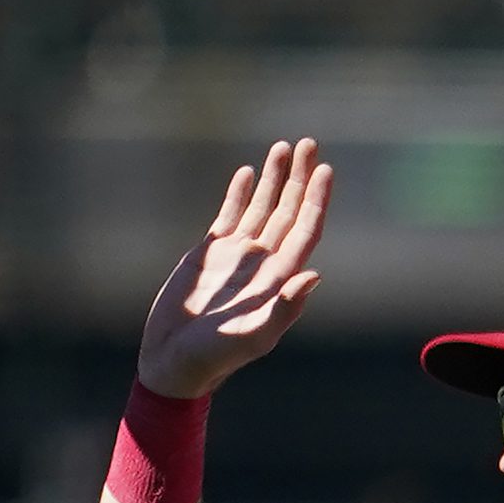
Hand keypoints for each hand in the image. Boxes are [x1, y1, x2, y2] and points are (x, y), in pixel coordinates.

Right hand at [139, 139, 332, 400]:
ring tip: (285, 147)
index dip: (317, 200)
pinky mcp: (210, 253)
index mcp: (280, 277)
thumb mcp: (254, 335)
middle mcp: (265, 261)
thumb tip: (315, 276)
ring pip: (263, 207)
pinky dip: (240, 194)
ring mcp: (239, 255)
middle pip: (289, 210)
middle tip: (311, 143)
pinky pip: (230, 215)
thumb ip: (284, 307)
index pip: (306, 230)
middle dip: (301, 178)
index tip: (327, 170)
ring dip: (275, 178)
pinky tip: (249, 172)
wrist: (176, 359)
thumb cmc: (217, 355)